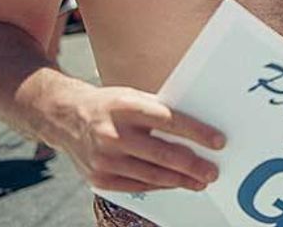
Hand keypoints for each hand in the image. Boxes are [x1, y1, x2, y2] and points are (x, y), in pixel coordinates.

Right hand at [56, 85, 225, 191]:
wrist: (65, 117)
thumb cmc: (108, 105)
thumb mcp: (132, 97)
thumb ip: (160, 110)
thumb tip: (196, 127)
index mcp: (125, 107)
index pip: (169, 121)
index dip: (197, 132)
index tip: (217, 141)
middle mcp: (113, 134)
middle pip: (162, 153)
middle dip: (192, 164)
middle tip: (212, 170)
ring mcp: (104, 159)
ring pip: (152, 175)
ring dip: (180, 180)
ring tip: (200, 180)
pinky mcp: (99, 178)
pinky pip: (137, 185)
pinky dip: (160, 185)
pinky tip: (175, 183)